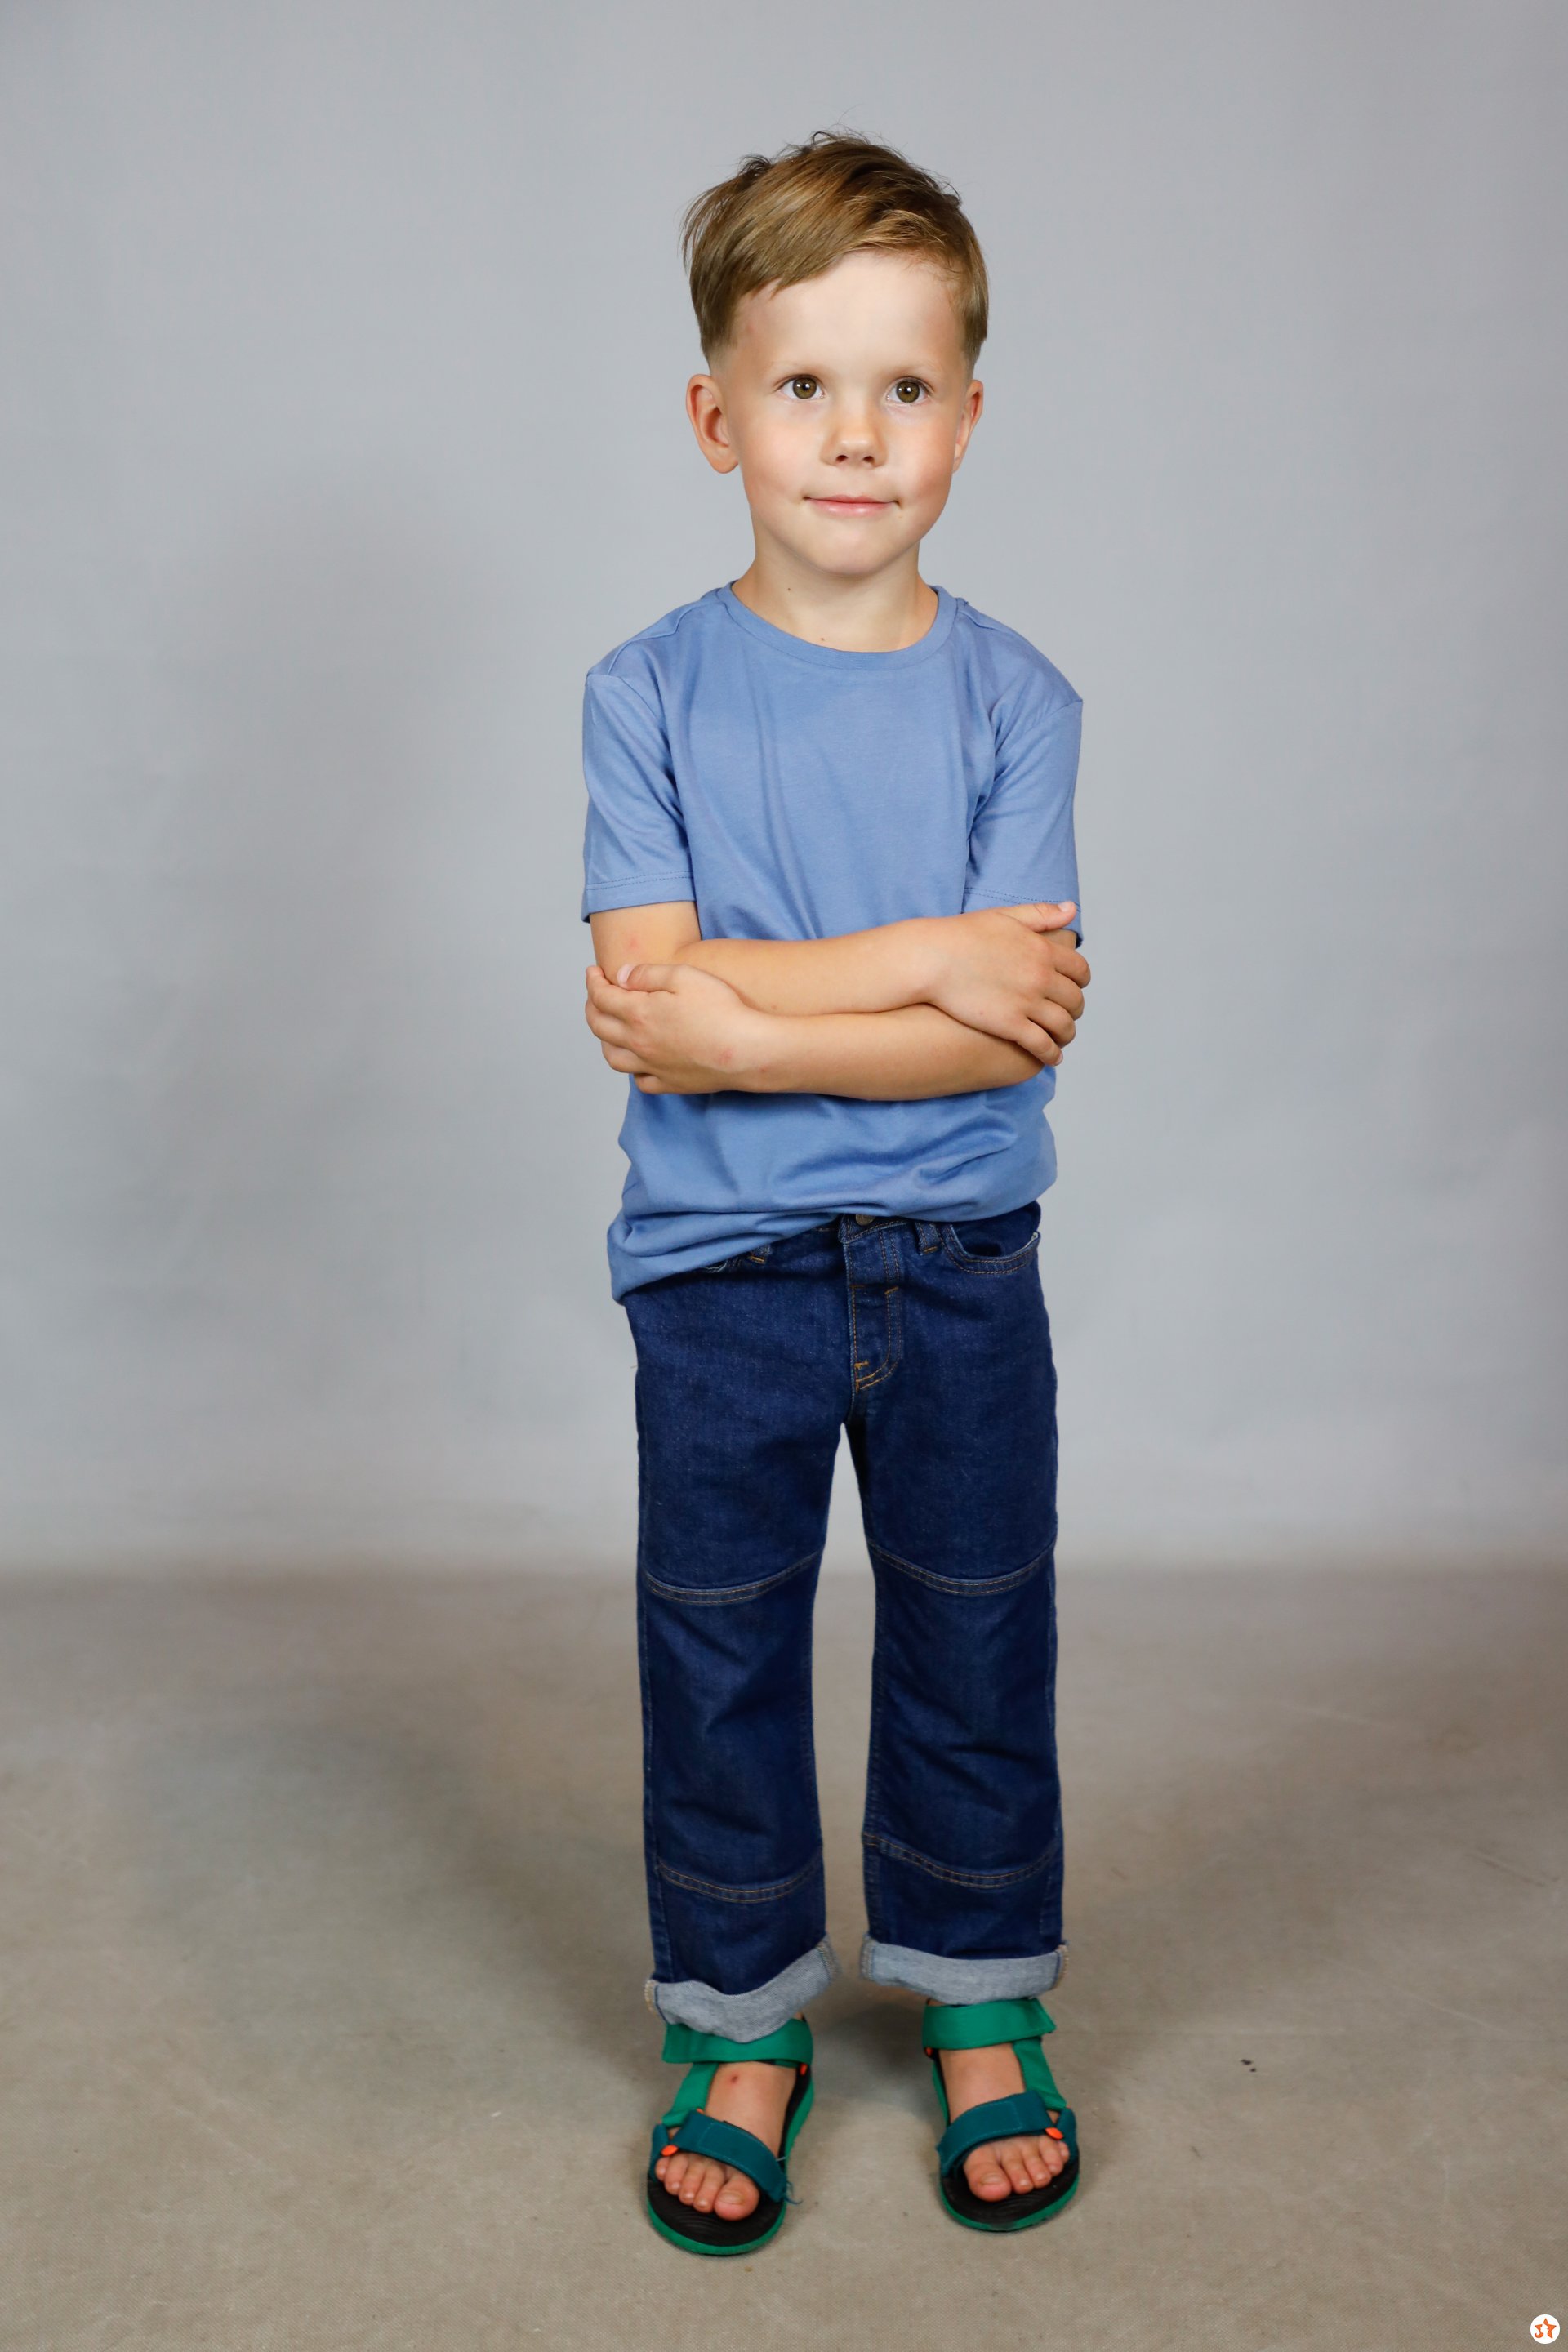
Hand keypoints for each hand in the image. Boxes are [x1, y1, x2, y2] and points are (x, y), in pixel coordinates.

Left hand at [583, 959, 770, 1092]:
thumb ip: (647, 974)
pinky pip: (640, 1081)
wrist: (747, 1051)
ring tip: (610, 1028)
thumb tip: (621, 976)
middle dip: (592, 1006)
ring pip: (613, 1058)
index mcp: (639, 1014)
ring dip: (605, 1039)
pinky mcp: (670, 1084)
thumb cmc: (721, 1010)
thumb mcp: (684, 976)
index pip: (601, 997)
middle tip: (597, 994)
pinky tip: (639, 1060)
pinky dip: (633, 1070)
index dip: (593, 981)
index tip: (593, 972)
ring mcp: (653, 1067)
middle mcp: (639, 1043)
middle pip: (599, 1026)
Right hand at [923, 902, 1089, 1061]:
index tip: (1075, 987)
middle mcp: (1041, 977)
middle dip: (1075, 1009)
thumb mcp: (1006, 916)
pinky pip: (1042, 1045)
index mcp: (1043, 950)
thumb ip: (1041, 914)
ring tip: (1061, 1038)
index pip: (1080, 971)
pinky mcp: (1010, 1026)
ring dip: (1067, 1034)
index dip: (1081, 982)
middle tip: (1068, 1014)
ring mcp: (1027, 1003)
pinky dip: (1052, 1054)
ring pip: (1063, 1025)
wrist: (931, 959)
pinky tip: (1051, 1057)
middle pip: (1075, 1000)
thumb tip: (1071, 909)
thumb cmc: (962, 936)